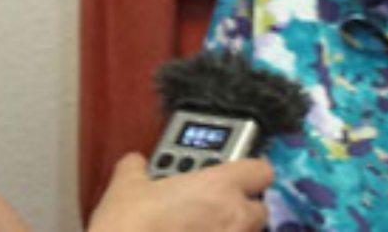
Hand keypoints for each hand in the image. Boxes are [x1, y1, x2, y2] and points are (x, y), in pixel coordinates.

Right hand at [88, 153, 271, 231]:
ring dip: (228, 231)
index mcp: (220, 186)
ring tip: (198, 230)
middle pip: (259, 209)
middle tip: (209, 207)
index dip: (249, 171)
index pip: (262, 171)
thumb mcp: (125, 186)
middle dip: (240, 208)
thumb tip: (135, 164)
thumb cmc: (129, 226)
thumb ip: (137, 168)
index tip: (233, 173)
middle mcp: (235, 218)